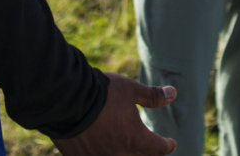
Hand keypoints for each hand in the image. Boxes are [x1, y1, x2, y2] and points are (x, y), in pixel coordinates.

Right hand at [52, 72, 176, 155]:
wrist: (66, 99)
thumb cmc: (101, 92)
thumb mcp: (130, 90)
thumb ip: (152, 96)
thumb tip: (173, 93)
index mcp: (135, 138)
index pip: (158, 148)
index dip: (167, 145)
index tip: (172, 143)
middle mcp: (119, 153)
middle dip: (149, 155)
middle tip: (151, 151)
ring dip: (128, 155)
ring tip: (131, 151)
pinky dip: (105, 155)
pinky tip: (104, 150)